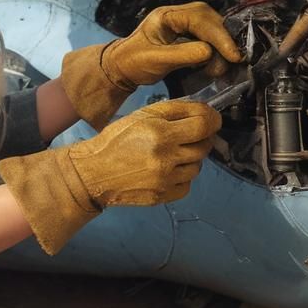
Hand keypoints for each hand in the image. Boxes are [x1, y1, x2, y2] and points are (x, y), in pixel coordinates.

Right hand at [0, 99, 220, 254]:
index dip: (212, 119)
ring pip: (197, 166)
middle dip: (201, 138)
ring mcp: (165, 180)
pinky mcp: (162, 196)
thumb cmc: (117, 139)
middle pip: (204, 146)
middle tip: (188, 135)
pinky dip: (182, 177)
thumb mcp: (141, 115)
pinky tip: (167, 170)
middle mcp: (165, 157)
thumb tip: (205, 111)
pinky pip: (187, 185)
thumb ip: (173, 110)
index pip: (203, 124)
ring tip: (173, 153)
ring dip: (190, 158)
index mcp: (159, 132)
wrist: (94, 172)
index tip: (211, 119)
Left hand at [104, 2, 242, 87]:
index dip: (219, 36)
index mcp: (166, 16)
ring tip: (220, 68)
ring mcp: (182, 23)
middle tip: (232, 61)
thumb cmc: (133, 63)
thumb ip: (182, 55)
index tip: (233, 54)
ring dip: (220, 47)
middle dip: (223, 40)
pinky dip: (215, 51)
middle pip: (210, 19)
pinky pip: (207, 37)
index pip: (199, 19)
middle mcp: (177, 15)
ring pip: (211, 28)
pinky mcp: (186, 34)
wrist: (122, 68)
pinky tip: (214, 65)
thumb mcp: (155, 61)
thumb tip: (209, 52)